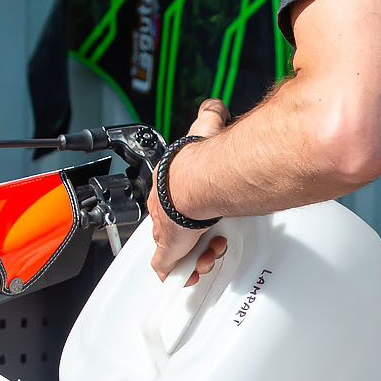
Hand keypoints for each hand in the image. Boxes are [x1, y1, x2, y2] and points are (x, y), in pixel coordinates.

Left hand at [149, 97, 228, 278]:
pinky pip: (168, 269)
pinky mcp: (171, 251)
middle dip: (193, 238)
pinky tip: (187, 275)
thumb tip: (216, 106)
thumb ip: (211, 116)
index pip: (172, 203)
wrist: (194, 182)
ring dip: (198, 254)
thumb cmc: (198, 161)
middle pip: (175, 231)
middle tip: (210, 237)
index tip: (198, 215)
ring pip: (178, 252)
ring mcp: (167, 232)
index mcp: (168, 186)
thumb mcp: (205, 129)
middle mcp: (165, 210)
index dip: (185, 212)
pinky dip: (178, 275)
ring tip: (209, 250)